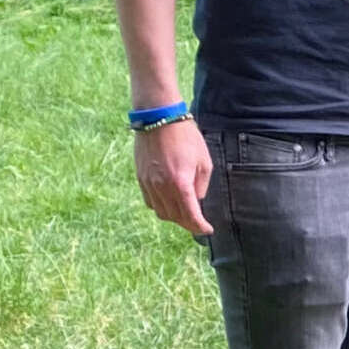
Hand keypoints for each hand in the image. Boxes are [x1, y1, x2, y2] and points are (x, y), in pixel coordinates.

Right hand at [134, 119, 213, 235]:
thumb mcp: (204, 161)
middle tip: (198, 222)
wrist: (159, 119)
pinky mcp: (140, 178)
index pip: (190, 215)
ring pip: (161, 212)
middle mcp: (162, 187)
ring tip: (185, 214)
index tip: (207, 229)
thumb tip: (196, 201)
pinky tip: (170, 202)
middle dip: (188, 223)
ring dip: (174, 217)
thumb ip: (201, 186)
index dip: (200, 226)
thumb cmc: (186, 137)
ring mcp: (149, 183)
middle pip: (175, 217)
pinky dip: (161, 207)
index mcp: (181, 183)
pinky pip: (150, 202)